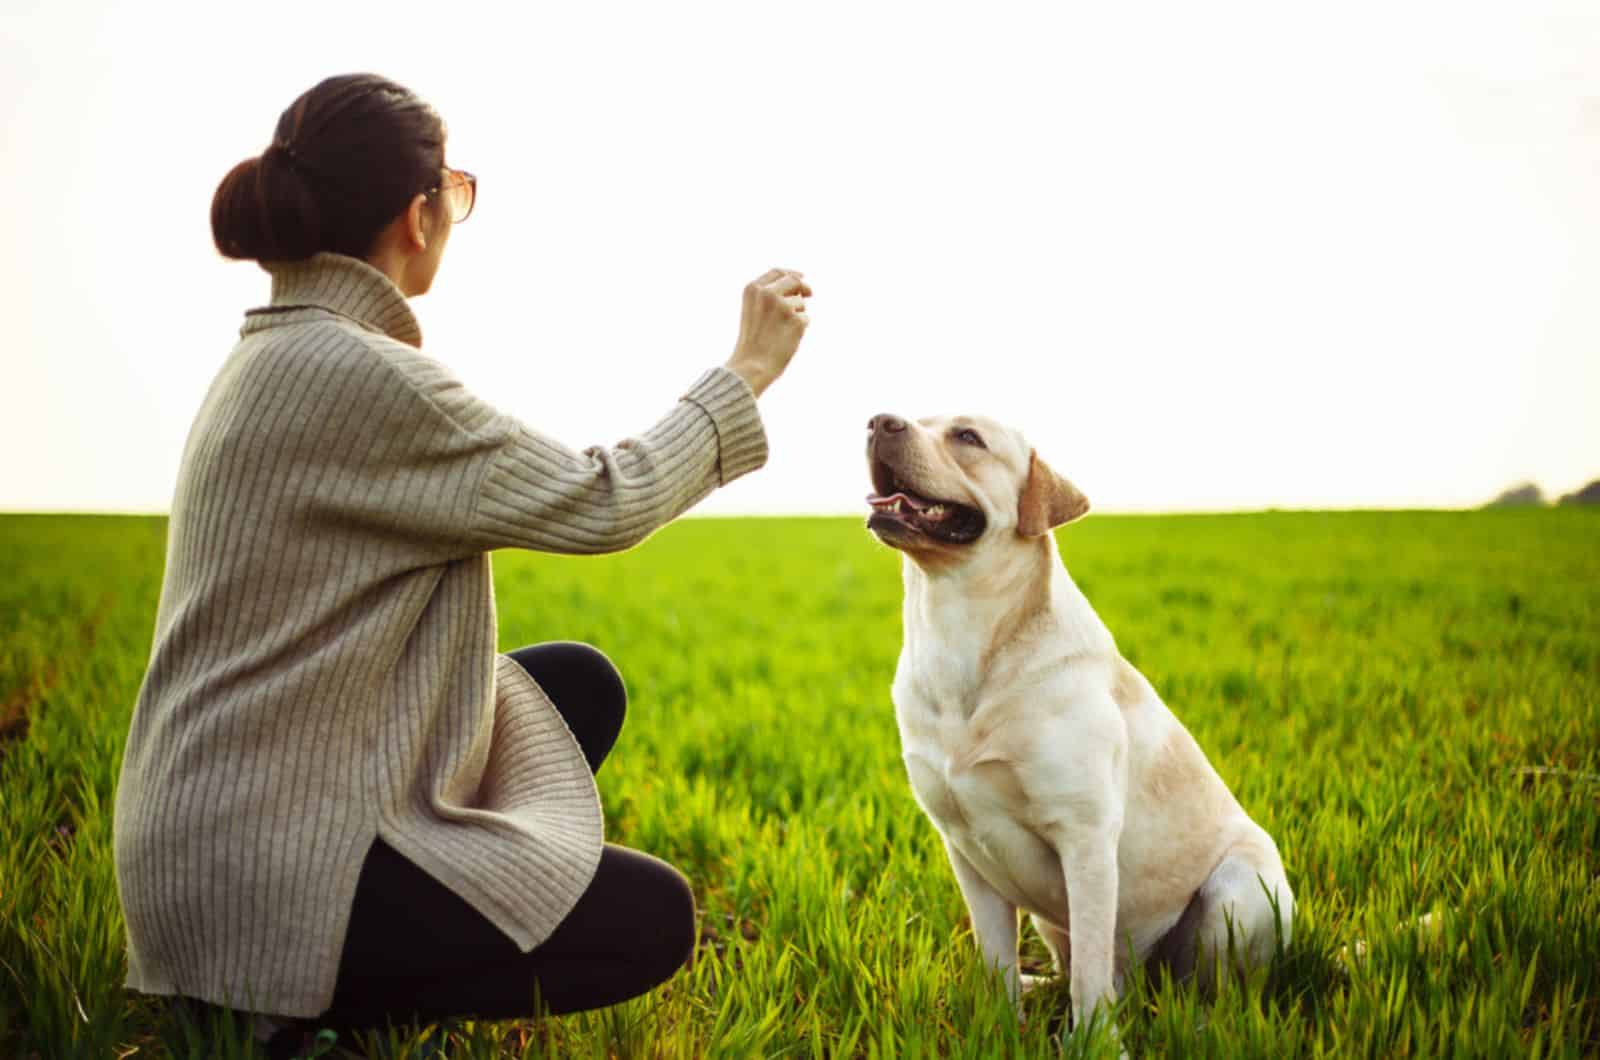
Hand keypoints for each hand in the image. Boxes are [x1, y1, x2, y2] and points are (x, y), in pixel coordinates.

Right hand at [725, 268, 811, 397]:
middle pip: (794, 281)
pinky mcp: (796, 320)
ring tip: (780, 332)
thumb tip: (801, 289)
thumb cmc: (753, 341)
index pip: (777, 272)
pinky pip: (805, 319)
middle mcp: (767, 293)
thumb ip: (769, 295)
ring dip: (797, 314)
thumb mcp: (753, 311)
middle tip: (810, 293)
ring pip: (800, 303)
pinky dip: (800, 328)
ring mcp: (783, 306)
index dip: (790, 273)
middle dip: (803, 287)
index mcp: (753, 289)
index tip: (800, 277)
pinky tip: (786, 339)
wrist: (751, 364)